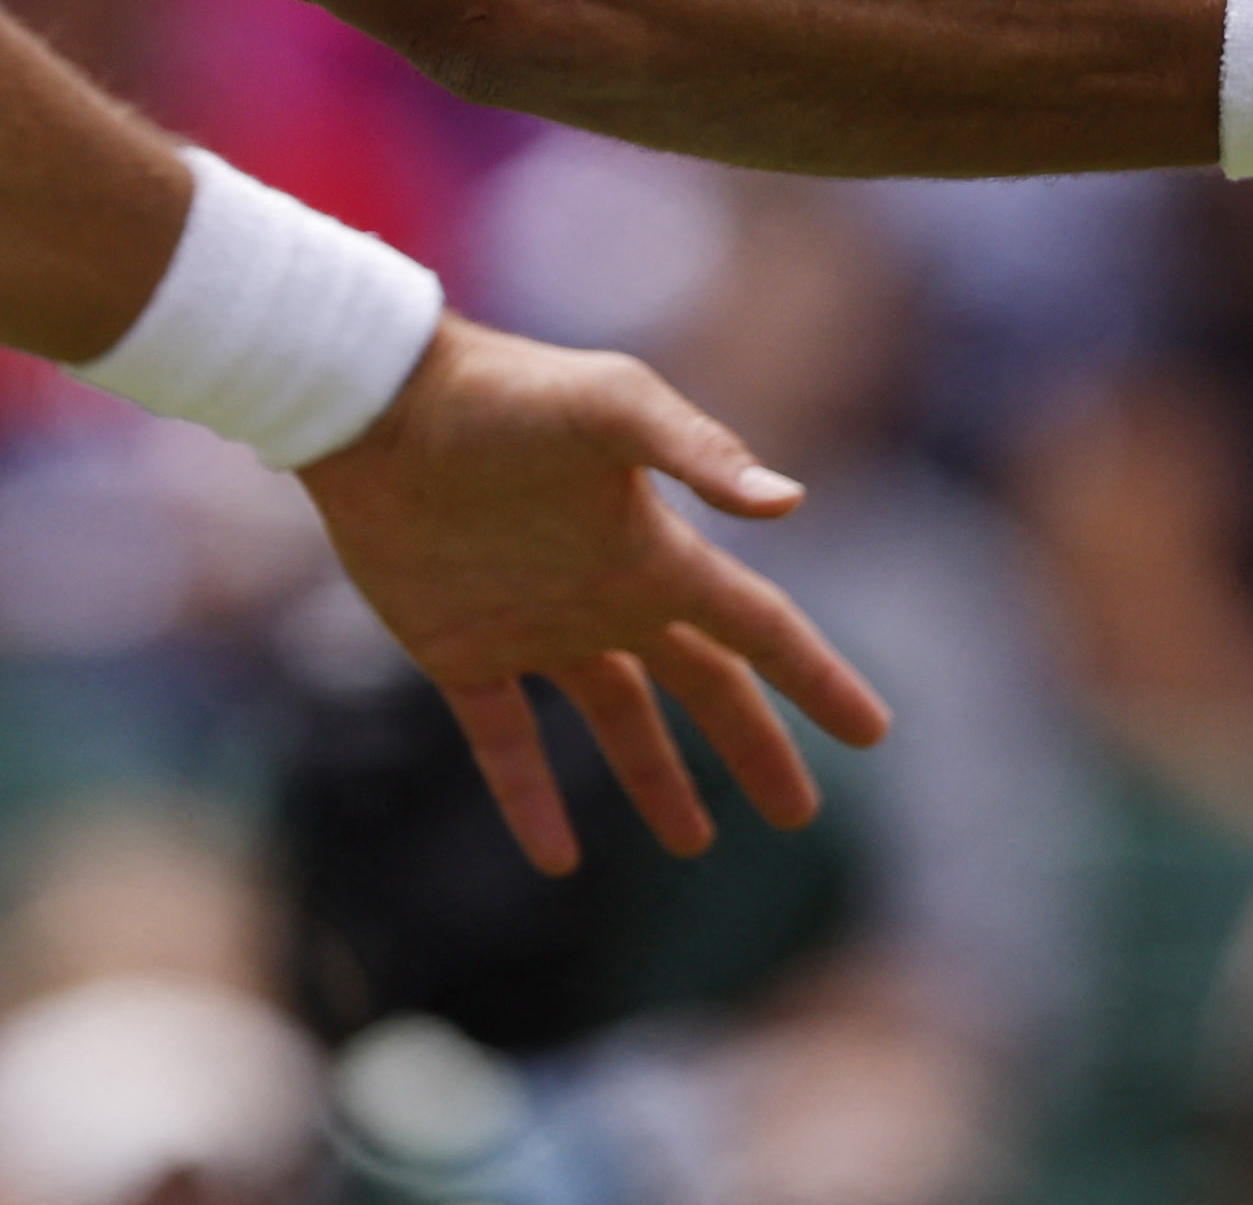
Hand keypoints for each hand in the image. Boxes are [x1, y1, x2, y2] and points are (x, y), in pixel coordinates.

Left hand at [299, 317, 894, 873]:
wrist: (379, 402)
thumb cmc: (505, 393)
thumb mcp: (614, 405)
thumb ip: (699, 450)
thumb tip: (791, 503)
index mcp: (655, 551)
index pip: (759, 627)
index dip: (816, 679)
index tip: (873, 733)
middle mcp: (607, 594)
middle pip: (704, 686)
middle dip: (756, 748)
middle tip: (798, 816)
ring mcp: (536, 625)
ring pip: (617, 721)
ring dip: (657, 780)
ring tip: (692, 844)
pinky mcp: (459, 650)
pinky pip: (506, 743)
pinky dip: (530, 801)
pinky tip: (555, 859)